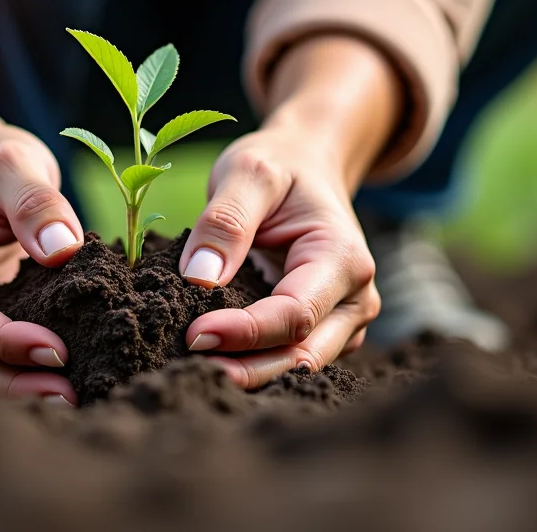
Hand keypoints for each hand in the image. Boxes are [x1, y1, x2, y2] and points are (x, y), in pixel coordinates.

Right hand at [0, 126, 84, 402]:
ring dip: (14, 388)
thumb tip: (61, 252)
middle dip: (10, 383)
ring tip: (72, 396)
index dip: (3, 342)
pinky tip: (59, 380)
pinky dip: (15, 373)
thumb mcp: (12, 160)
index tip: (58, 351)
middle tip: (72, 394)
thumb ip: (35, 200)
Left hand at [180, 35, 402, 388]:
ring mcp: (345, 322)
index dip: (244, 332)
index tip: (192, 333)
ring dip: (245, 372)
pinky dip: (251, 363)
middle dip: (243, 368)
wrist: (307, 165)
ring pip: (295, 366)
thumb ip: (226, 221)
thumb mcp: (249, 172)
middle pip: (300, 355)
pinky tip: (211, 359)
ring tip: (189, 368)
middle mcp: (356, 300)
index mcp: (344, 259)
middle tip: (180, 368)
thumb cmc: (280, 166)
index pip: (294, 315)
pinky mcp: (325, 332)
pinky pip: (288, 358)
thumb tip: (199, 277)